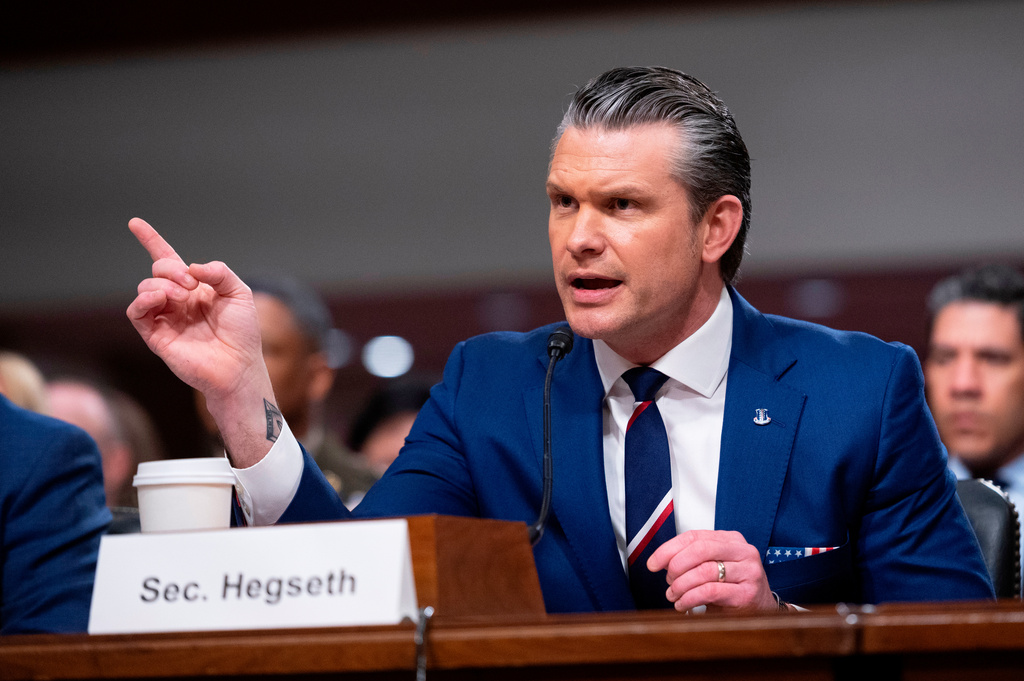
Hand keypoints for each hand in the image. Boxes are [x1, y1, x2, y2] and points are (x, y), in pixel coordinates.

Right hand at [126, 218, 277, 465]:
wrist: (238, 365)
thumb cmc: (242, 333)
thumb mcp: (239, 293)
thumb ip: (219, 272)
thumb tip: (191, 267)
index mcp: (196, 289)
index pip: (169, 261)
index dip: (152, 241)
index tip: (135, 223)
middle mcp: (177, 301)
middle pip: (159, 270)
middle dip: (172, 269)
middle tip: (190, 284)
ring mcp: (165, 318)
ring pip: (146, 287)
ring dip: (162, 284)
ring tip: (181, 296)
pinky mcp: (155, 335)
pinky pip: (136, 312)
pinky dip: (143, 300)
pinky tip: (160, 298)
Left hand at [647, 529, 777, 612]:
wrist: (761, 611)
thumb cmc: (732, 587)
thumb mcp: (714, 565)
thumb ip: (692, 558)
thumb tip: (659, 560)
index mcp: (732, 539)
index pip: (694, 536)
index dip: (669, 549)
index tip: (653, 563)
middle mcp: (743, 552)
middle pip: (700, 549)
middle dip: (676, 565)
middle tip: (668, 580)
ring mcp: (748, 572)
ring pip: (704, 571)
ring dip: (681, 585)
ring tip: (673, 595)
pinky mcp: (747, 594)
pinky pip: (710, 592)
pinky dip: (690, 599)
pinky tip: (683, 604)